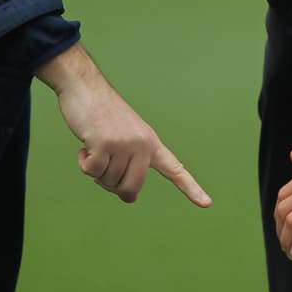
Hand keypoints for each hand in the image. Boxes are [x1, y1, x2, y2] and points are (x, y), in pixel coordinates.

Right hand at [37, 43, 210, 206]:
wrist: (86, 87)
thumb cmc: (103, 116)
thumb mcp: (124, 140)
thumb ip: (131, 166)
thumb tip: (130, 198)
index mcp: (151, 143)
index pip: (175, 169)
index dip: (191, 188)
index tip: (206, 204)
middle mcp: (142, 144)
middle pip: (130, 187)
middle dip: (112, 185)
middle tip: (101, 166)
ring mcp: (125, 143)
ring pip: (108, 181)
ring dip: (95, 170)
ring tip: (95, 146)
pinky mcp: (104, 143)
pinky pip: (92, 171)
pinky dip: (85, 163)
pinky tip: (85, 145)